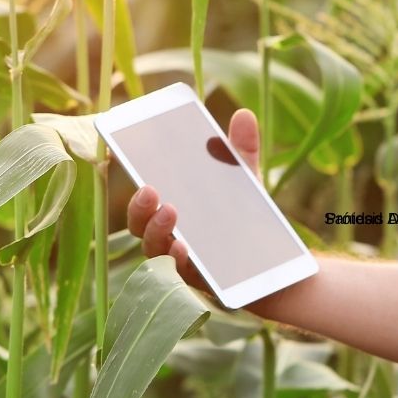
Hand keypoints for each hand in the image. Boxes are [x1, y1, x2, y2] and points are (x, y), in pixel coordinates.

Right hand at [125, 107, 261, 297]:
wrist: (278, 266)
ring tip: (171, 210)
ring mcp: (181, 263)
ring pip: (154, 250)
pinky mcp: (199, 283)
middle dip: (139, 207)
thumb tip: (244, 114)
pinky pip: (180, 276)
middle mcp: (169, 238)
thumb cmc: (249, 220)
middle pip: (140, 225)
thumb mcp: (245, 182)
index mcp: (172, 212)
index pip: (143, 198)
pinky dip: (178, 260)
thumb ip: (241, 152)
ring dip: (157, 230)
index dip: (128, 178)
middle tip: (150, 189)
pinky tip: (183, 247)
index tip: (120, 153)